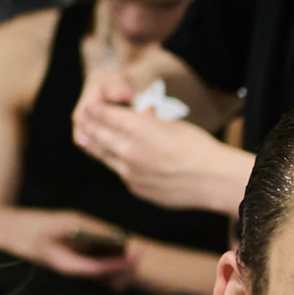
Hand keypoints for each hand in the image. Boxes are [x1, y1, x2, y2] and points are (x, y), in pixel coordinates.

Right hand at [0, 202, 133, 279]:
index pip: (101, 269)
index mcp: (67, 265)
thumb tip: (114, 236)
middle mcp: (69, 271)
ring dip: (114, 265)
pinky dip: (102, 259)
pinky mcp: (65, 262)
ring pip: (97, 273)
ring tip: (131, 253)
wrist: (4, 232)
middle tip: (139, 254)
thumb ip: (89, 229)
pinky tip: (113, 249)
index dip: (122, 263)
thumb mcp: (64, 222)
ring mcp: (67, 268)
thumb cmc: (33, 226)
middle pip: (102, 276)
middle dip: (122, 268)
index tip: (138, 255)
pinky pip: (89, 265)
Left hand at [73, 90, 249, 213]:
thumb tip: (136, 117)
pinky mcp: (135, 189)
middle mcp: (127, 150)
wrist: (213, 180)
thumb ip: (146, 121)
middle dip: (87, 125)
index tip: (89, 106)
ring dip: (94, 144)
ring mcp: (129, 173)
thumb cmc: (197, 147)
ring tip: (84, 137)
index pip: (102, 114)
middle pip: (95, 135)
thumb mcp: (170, 124)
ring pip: (102, 156)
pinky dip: (116, 163)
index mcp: (136, 127)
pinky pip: (119, 173)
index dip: (94, 108)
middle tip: (81, 119)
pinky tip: (118, 158)